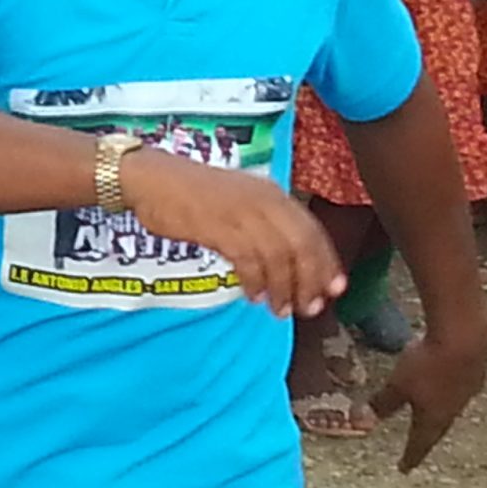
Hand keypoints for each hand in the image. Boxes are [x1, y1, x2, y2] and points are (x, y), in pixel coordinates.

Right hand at [118, 147, 343, 316]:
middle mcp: (263, 200)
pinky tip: (252, 295)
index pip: (312, 230)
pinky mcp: (218, 227)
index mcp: (271, 192)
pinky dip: (254, 282)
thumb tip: (290, 260)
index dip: (327, 262)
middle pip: (301, 246)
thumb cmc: (192, 193)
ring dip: (283, 289)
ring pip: (277, 257)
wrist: (151, 178)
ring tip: (280, 309)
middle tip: (310, 308)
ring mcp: (241, 212)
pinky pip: (248, 261)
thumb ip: (265, 223)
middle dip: (310, 281)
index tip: (335, 289)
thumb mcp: (238, 200)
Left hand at [368, 321, 486, 471]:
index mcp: (435, 417)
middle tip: (421, 445)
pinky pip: (458, 387)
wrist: (465, 337)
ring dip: (439, 413)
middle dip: (427, 436)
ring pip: (451, 407)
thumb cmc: (427, 364)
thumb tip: (364, 422)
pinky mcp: (476, 370)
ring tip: (432, 416)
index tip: (404, 469)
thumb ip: (383, 403)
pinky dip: (447, 391)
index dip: (411, 455)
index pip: (420, 443)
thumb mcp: (397, 384)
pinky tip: (445, 384)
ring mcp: (469, 390)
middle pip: (438, 427)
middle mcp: (456, 409)